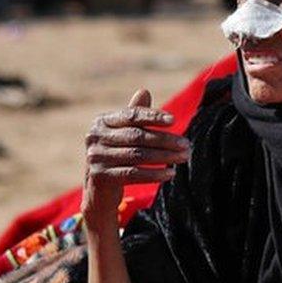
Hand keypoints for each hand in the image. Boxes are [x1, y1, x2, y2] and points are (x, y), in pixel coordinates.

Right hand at [81, 89, 190, 228]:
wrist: (99, 192)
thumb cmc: (116, 156)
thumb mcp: (123, 134)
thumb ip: (134, 115)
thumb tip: (144, 90)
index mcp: (102, 121)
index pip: (132, 115)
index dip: (153, 116)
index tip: (174, 119)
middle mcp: (95, 137)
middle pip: (137, 136)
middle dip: (165, 140)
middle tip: (186, 144)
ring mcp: (95, 157)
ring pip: (137, 155)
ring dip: (165, 157)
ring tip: (184, 157)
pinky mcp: (100, 177)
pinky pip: (133, 174)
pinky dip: (154, 174)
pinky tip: (170, 173)